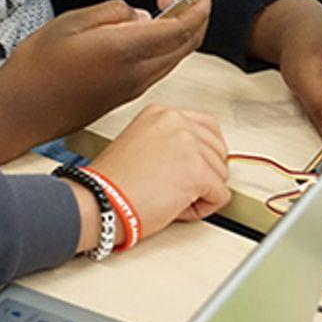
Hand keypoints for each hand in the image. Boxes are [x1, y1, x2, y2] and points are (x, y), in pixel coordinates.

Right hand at [0, 0, 211, 164]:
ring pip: (174, 57)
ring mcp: (132, 88)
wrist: (21, 110)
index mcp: (125, 51)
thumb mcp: (71, 22)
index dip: (199, 5)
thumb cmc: (38, 68)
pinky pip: (159, 68)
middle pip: (186, 44)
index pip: (180, 27)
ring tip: (165, 5)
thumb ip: (112, 13)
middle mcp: (136, 74)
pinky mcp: (124, 95)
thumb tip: (139, 14)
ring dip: (180, 31)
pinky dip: (165, 46)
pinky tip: (147, 31)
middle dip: (196, 15)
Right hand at [68, 104, 230, 253]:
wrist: (100, 201)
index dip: (203, 155)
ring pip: (221, 174)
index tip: (189, 169)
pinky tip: (177, 207)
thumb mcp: (142, 145)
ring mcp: (188, 143)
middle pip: (218, 151)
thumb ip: (171, 143)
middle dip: (204, 174)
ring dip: (202, 192)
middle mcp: (176, 121)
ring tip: (170, 197)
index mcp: (161, 113)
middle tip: (175, 187)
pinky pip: (221, 195)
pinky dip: (204, 208)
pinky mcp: (197, 170)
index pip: (208, 127)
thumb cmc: (113, 184)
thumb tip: (200, 158)